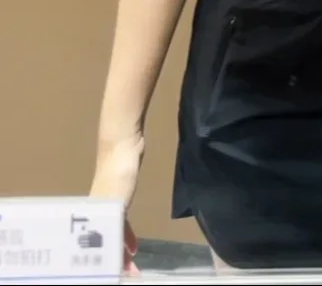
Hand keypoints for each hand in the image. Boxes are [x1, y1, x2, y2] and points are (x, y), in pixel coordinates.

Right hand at [90, 135, 142, 275]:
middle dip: (113, 262)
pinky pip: (121, 224)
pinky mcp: (120, 197)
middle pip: (103, 245)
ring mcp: (108, 206)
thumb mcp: (113, 203)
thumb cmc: (116, 174)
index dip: (104, 264)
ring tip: (130, 268)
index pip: (95, 249)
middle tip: (126, 276)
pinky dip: (126, 236)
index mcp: (92, 218)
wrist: (123, 146)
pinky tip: (133, 245)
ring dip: (120, 252)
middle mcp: (96, 215)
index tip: (112, 277)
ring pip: (112, 236)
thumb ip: (112, 226)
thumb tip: (114, 252)